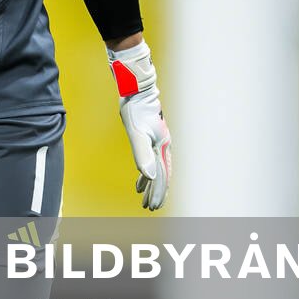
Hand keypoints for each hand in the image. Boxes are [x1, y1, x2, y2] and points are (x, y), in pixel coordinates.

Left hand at [110, 41, 170, 210]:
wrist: (137, 90)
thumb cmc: (136, 109)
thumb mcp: (136, 133)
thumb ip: (142, 154)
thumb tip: (148, 176)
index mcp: (161, 147)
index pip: (160, 176)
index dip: (157, 192)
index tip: (152, 206)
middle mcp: (162, 146)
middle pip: (161, 175)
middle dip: (156, 192)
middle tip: (150, 208)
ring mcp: (158, 142)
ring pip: (157, 169)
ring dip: (151, 185)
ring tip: (144, 198)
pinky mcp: (151, 138)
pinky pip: (151, 160)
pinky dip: (145, 172)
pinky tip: (139, 180)